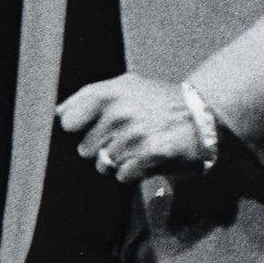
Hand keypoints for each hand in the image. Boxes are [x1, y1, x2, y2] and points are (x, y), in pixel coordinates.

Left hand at [57, 74, 203, 186]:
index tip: (95, 128)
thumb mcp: (128, 86)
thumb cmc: (160, 102)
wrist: (204, 114)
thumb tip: (58, 113)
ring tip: (140, 147)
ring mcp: (135, 134)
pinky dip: (135, 172)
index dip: (79, 129)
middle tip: (128, 137)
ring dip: (120, 162)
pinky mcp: (149, 155)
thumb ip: (90, 96)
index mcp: (111, 92)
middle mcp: (120, 111)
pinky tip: (149, 158)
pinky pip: (123, 176)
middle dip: (103, 148)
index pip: (68, 120)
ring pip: (103, 165)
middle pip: (84, 149)